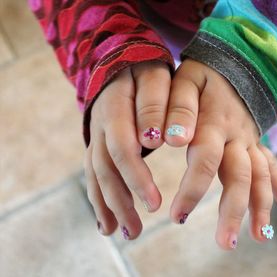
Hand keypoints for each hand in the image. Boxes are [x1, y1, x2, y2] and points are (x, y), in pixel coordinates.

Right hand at [84, 61, 169, 238]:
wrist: (124, 61)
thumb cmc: (147, 70)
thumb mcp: (155, 77)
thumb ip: (155, 104)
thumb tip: (155, 141)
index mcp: (115, 107)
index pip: (121, 147)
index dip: (135, 176)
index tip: (154, 203)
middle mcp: (100, 125)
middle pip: (105, 167)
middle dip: (120, 200)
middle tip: (137, 230)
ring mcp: (96, 135)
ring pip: (96, 174)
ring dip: (108, 205)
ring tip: (124, 233)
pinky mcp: (98, 143)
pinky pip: (94, 173)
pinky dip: (100, 198)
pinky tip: (108, 221)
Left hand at [164, 59, 276, 248]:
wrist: (236, 60)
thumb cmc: (203, 72)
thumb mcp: (186, 79)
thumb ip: (176, 107)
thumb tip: (173, 140)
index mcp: (215, 121)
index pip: (206, 159)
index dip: (193, 189)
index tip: (177, 217)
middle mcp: (238, 135)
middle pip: (241, 176)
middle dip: (234, 211)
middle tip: (225, 243)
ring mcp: (251, 140)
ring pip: (261, 176)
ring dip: (261, 207)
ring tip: (261, 237)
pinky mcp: (256, 143)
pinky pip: (272, 165)